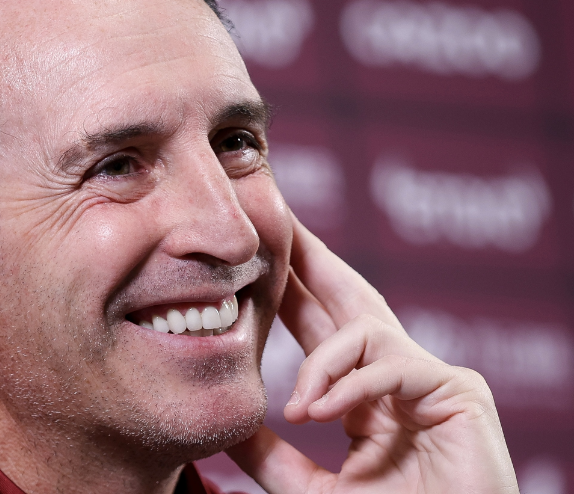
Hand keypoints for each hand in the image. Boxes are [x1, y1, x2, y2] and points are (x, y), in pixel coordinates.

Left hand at [228, 214, 518, 493]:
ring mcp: (429, 380)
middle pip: (350, 297)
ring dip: (320, 360)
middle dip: (311, 258)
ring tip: (300, 408)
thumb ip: (271, 454)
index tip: (254, 259)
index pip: (320, 326)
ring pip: (364, 329)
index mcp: (364, 395)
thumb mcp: (311, 489)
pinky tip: (322, 413)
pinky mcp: (460, 393)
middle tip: (276, 219)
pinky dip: (352, 386)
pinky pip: (392, 366)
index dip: (289, 289)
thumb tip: (226, 419)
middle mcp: (395, 377)